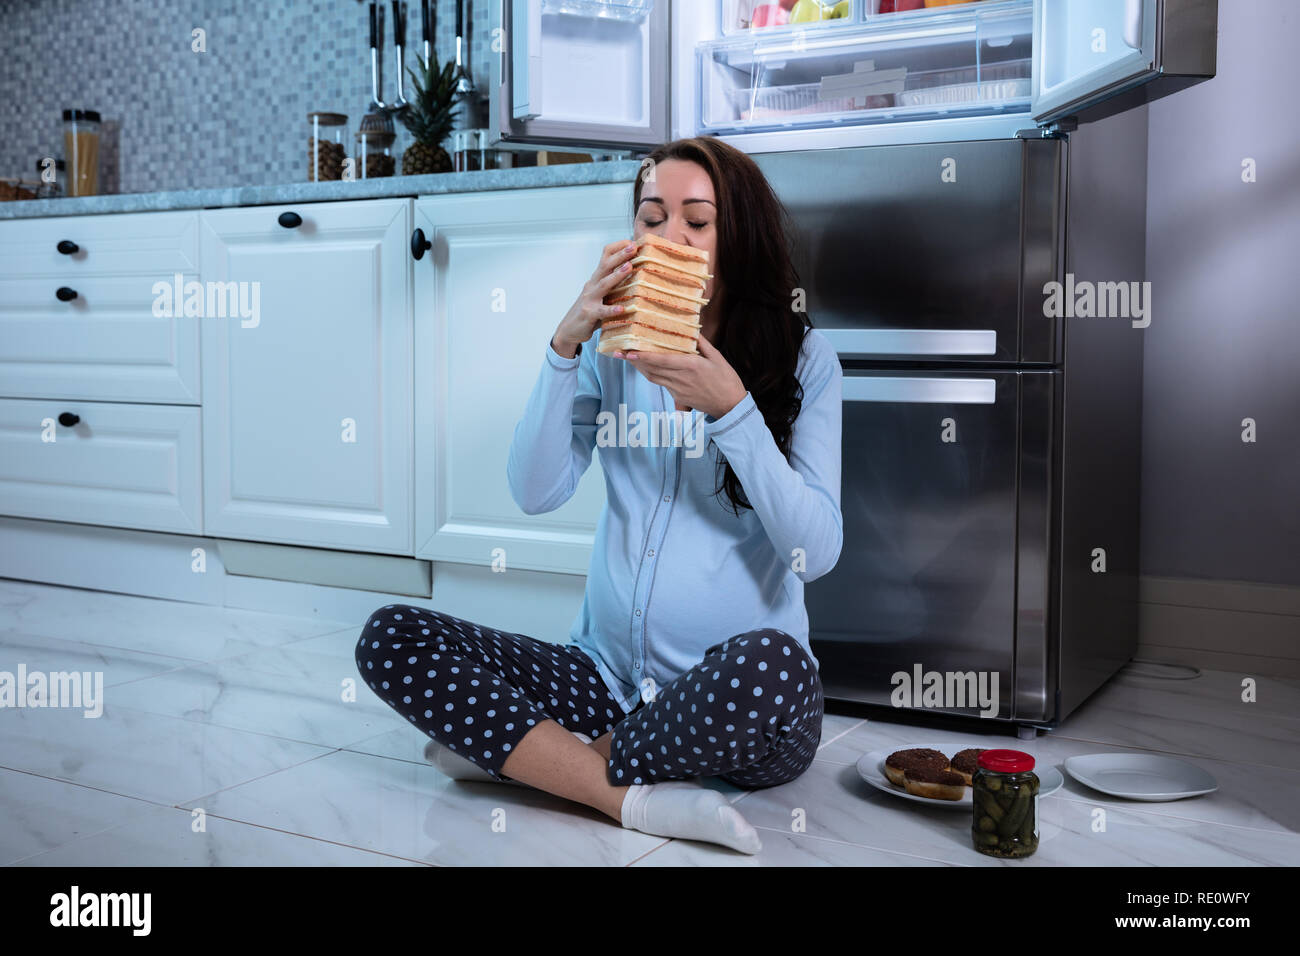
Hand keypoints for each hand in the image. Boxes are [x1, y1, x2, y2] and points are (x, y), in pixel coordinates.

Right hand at [551, 239, 637, 357]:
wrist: (568, 330)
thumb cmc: (590, 311)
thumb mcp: (602, 295)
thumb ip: (615, 286)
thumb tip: (638, 276)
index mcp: (597, 278)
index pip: (605, 257)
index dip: (618, 248)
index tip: (633, 242)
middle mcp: (592, 285)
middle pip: (605, 265)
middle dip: (620, 255)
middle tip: (633, 247)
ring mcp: (590, 299)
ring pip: (604, 284)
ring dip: (617, 275)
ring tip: (629, 267)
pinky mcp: (589, 314)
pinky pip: (602, 311)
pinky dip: (612, 309)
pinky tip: (622, 309)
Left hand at [613, 333, 746, 419]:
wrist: (730, 406)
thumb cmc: (726, 379)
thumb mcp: (717, 357)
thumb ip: (702, 344)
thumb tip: (692, 331)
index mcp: (690, 366)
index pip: (661, 361)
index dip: (643, 357)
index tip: (629, 353)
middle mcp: (680, 379)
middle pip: (651, 370)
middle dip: (634, 362)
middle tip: (619, 353)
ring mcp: (678, 390)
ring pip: (653, 378)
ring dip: (640, 368)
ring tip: (628, 359)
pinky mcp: (678, 398)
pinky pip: (662, 384)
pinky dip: (653, 375)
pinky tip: (647, 368)